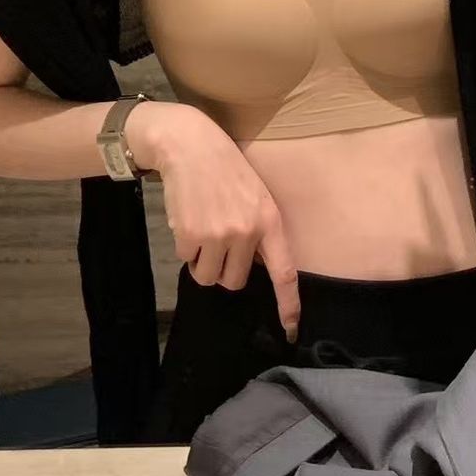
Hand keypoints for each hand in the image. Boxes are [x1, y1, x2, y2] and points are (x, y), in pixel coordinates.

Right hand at [126, 101, 300, 342]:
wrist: (190, 145)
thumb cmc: (226, 170)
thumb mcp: (257, 196)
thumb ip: (261, 231)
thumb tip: (259, 266)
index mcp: (270, 222)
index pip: (284, 273)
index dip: (288, 304)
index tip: (290, 329)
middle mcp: (247, 232)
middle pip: (234, 281)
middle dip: (223, 270)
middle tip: (218, 245)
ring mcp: (219, 234)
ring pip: (208, 276)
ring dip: (202, 262)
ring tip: (202, 231)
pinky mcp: (191, 234)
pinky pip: (186, 259)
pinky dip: (184, 246)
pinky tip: (188, 219)